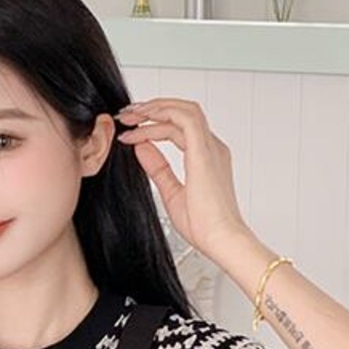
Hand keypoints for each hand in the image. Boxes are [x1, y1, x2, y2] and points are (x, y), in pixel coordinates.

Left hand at [116, 98, 249, 259]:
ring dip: (155, 108)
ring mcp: (210, 148)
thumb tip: (141, 149)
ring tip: (131, 117)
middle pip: (182, 112)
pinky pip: (184, 119)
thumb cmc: (205, 226)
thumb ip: (158, 169)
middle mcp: (211, 148)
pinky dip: (162, 115)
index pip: (179, 128)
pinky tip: (142, 123)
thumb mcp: (171, 193)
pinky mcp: (204, 152)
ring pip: (183, 110)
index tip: (130, 131)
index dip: (153, 125)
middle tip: (127, 116)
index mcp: (207, 158)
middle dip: (152, 110)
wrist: (221, 239)